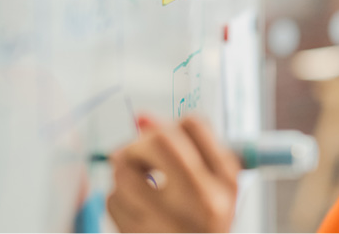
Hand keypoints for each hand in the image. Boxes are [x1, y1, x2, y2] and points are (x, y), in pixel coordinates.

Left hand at [107, 114, 240, 232]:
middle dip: (144, 141)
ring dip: (126, 169)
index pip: (194, 125)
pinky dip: (120, 197)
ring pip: (124, 167)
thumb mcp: (217, 183)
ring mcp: (166, 221)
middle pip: (158, 140)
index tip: (174, 141)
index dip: (177, 127)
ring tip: (141, 183)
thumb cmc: (207, 221)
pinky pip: (112, 198)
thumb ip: (188, 146)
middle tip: (145, 156)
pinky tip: (137, 207)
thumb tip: (141, 117)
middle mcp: (201, 201)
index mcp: (226, 183)